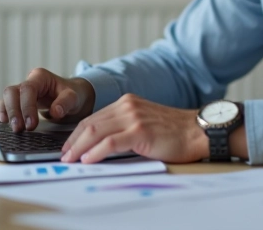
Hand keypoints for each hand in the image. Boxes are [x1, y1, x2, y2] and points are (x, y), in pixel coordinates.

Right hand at [0, 68, 94, 131]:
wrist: (70, 96)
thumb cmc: (72, 94)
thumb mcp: (74, 97)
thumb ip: (66, 102)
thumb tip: (55, 112)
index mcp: (41, 77)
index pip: (28, 89)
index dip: (27, 107)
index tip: (31, 125)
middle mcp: (28, 81)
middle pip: (12, 92)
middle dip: (14, 111)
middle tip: (19, 129)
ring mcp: (22, 90)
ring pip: (7, 97)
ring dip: (8, 112)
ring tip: (14, 128)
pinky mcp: (19, 100)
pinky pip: (6, 104)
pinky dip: (4, 112)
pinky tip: (4, 121)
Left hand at [60, 94, 208, 163]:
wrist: (198, 131)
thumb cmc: (175, 132)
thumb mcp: (145, 122)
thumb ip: (124, 127)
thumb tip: (101, 145)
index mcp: (127, 102)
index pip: (94, 118)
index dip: (77, 133)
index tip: (69, 146)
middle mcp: (127, 106)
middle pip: (90, 123)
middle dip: (73, 141)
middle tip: (64, 155)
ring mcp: (133, 117)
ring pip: (96, 130)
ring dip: (79, 147)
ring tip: (70, 159)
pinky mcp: (140, 130)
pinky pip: (110, 141)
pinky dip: (95, 151)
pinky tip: (88, 159)